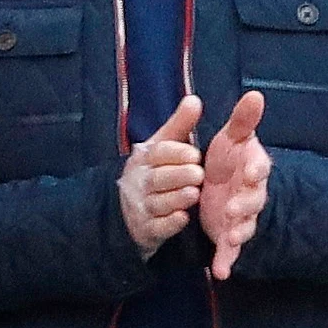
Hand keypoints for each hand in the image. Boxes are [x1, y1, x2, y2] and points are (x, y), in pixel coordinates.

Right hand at [120, 94, 209, 253]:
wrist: (129, 209)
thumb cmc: (154, 171)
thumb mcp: (164, 146)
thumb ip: (180, 125)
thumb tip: (194, 99)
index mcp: (145, 158)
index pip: (157, 153)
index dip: (175, 153)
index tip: (195, 154)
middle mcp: (140, 181)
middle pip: (157, 178)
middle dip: (177, 175)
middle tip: (198, 174)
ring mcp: (141, 206)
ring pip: (158, 203)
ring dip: (176, 199)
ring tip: (193, 194)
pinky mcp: (147, 229)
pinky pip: (157, 227)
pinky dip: (169, 224)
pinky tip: (183, 219)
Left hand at [195, 87, 271, 279]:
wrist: (222, 185)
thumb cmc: (228, 159)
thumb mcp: (233, 137)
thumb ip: (244, 120)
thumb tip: (255, 94)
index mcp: (252, 169)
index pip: (259, 168)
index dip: (256, 170)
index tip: (250, 170)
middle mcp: (251, 194)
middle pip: (254, 200)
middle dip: (246, 205)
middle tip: (234, 208)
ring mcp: (241, 216)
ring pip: (244, 226)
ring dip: (239, 234)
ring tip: (230, 238)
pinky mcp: (229, 233)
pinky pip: (230, 250)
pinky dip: (227, 261)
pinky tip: (220, 273)